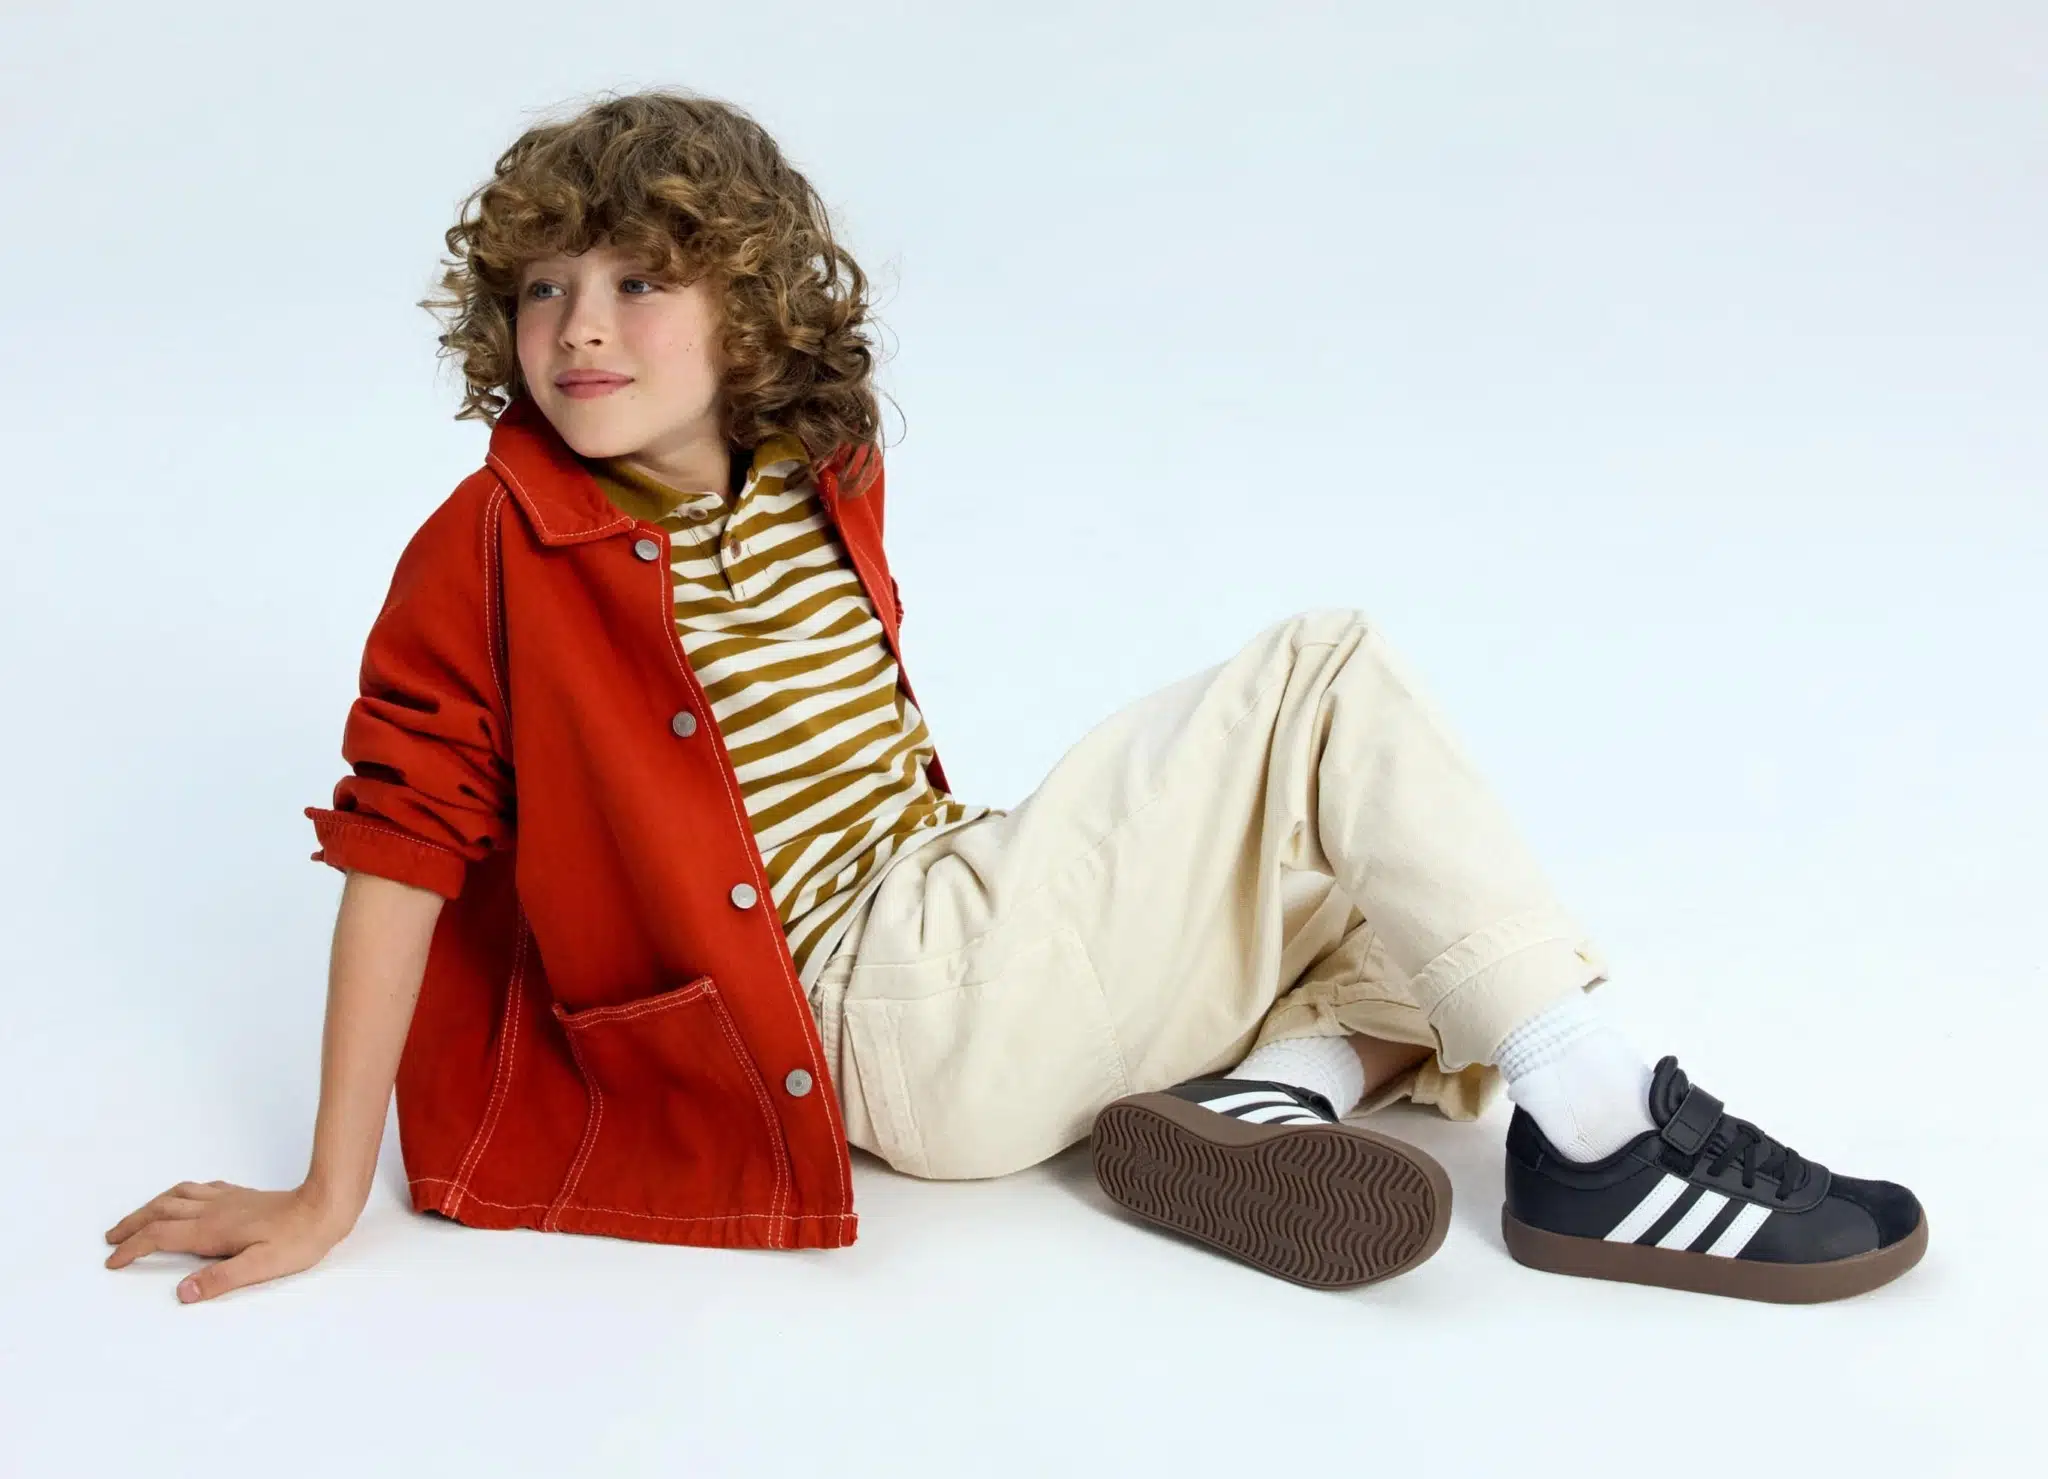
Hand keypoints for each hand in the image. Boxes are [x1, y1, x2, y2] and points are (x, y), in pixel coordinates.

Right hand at [103, 1181, 356, 1302]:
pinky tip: (184, 1199)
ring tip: (136, 1218)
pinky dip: (180, 1194)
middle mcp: (213, 1210)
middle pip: (159, 1211)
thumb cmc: (297, 1240)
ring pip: (176, 1196)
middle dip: (131, 1225)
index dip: (132, 1248)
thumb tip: (182, 1293)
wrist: (324, 1207)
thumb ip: (219, 1280)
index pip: (159, 1237)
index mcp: (210, 1230)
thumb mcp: (259, 1268)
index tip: (113, 1261)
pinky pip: (200, 1189)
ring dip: (150, 1206)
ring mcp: (226, 1199)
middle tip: (111, 1238)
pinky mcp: (241, 1195)